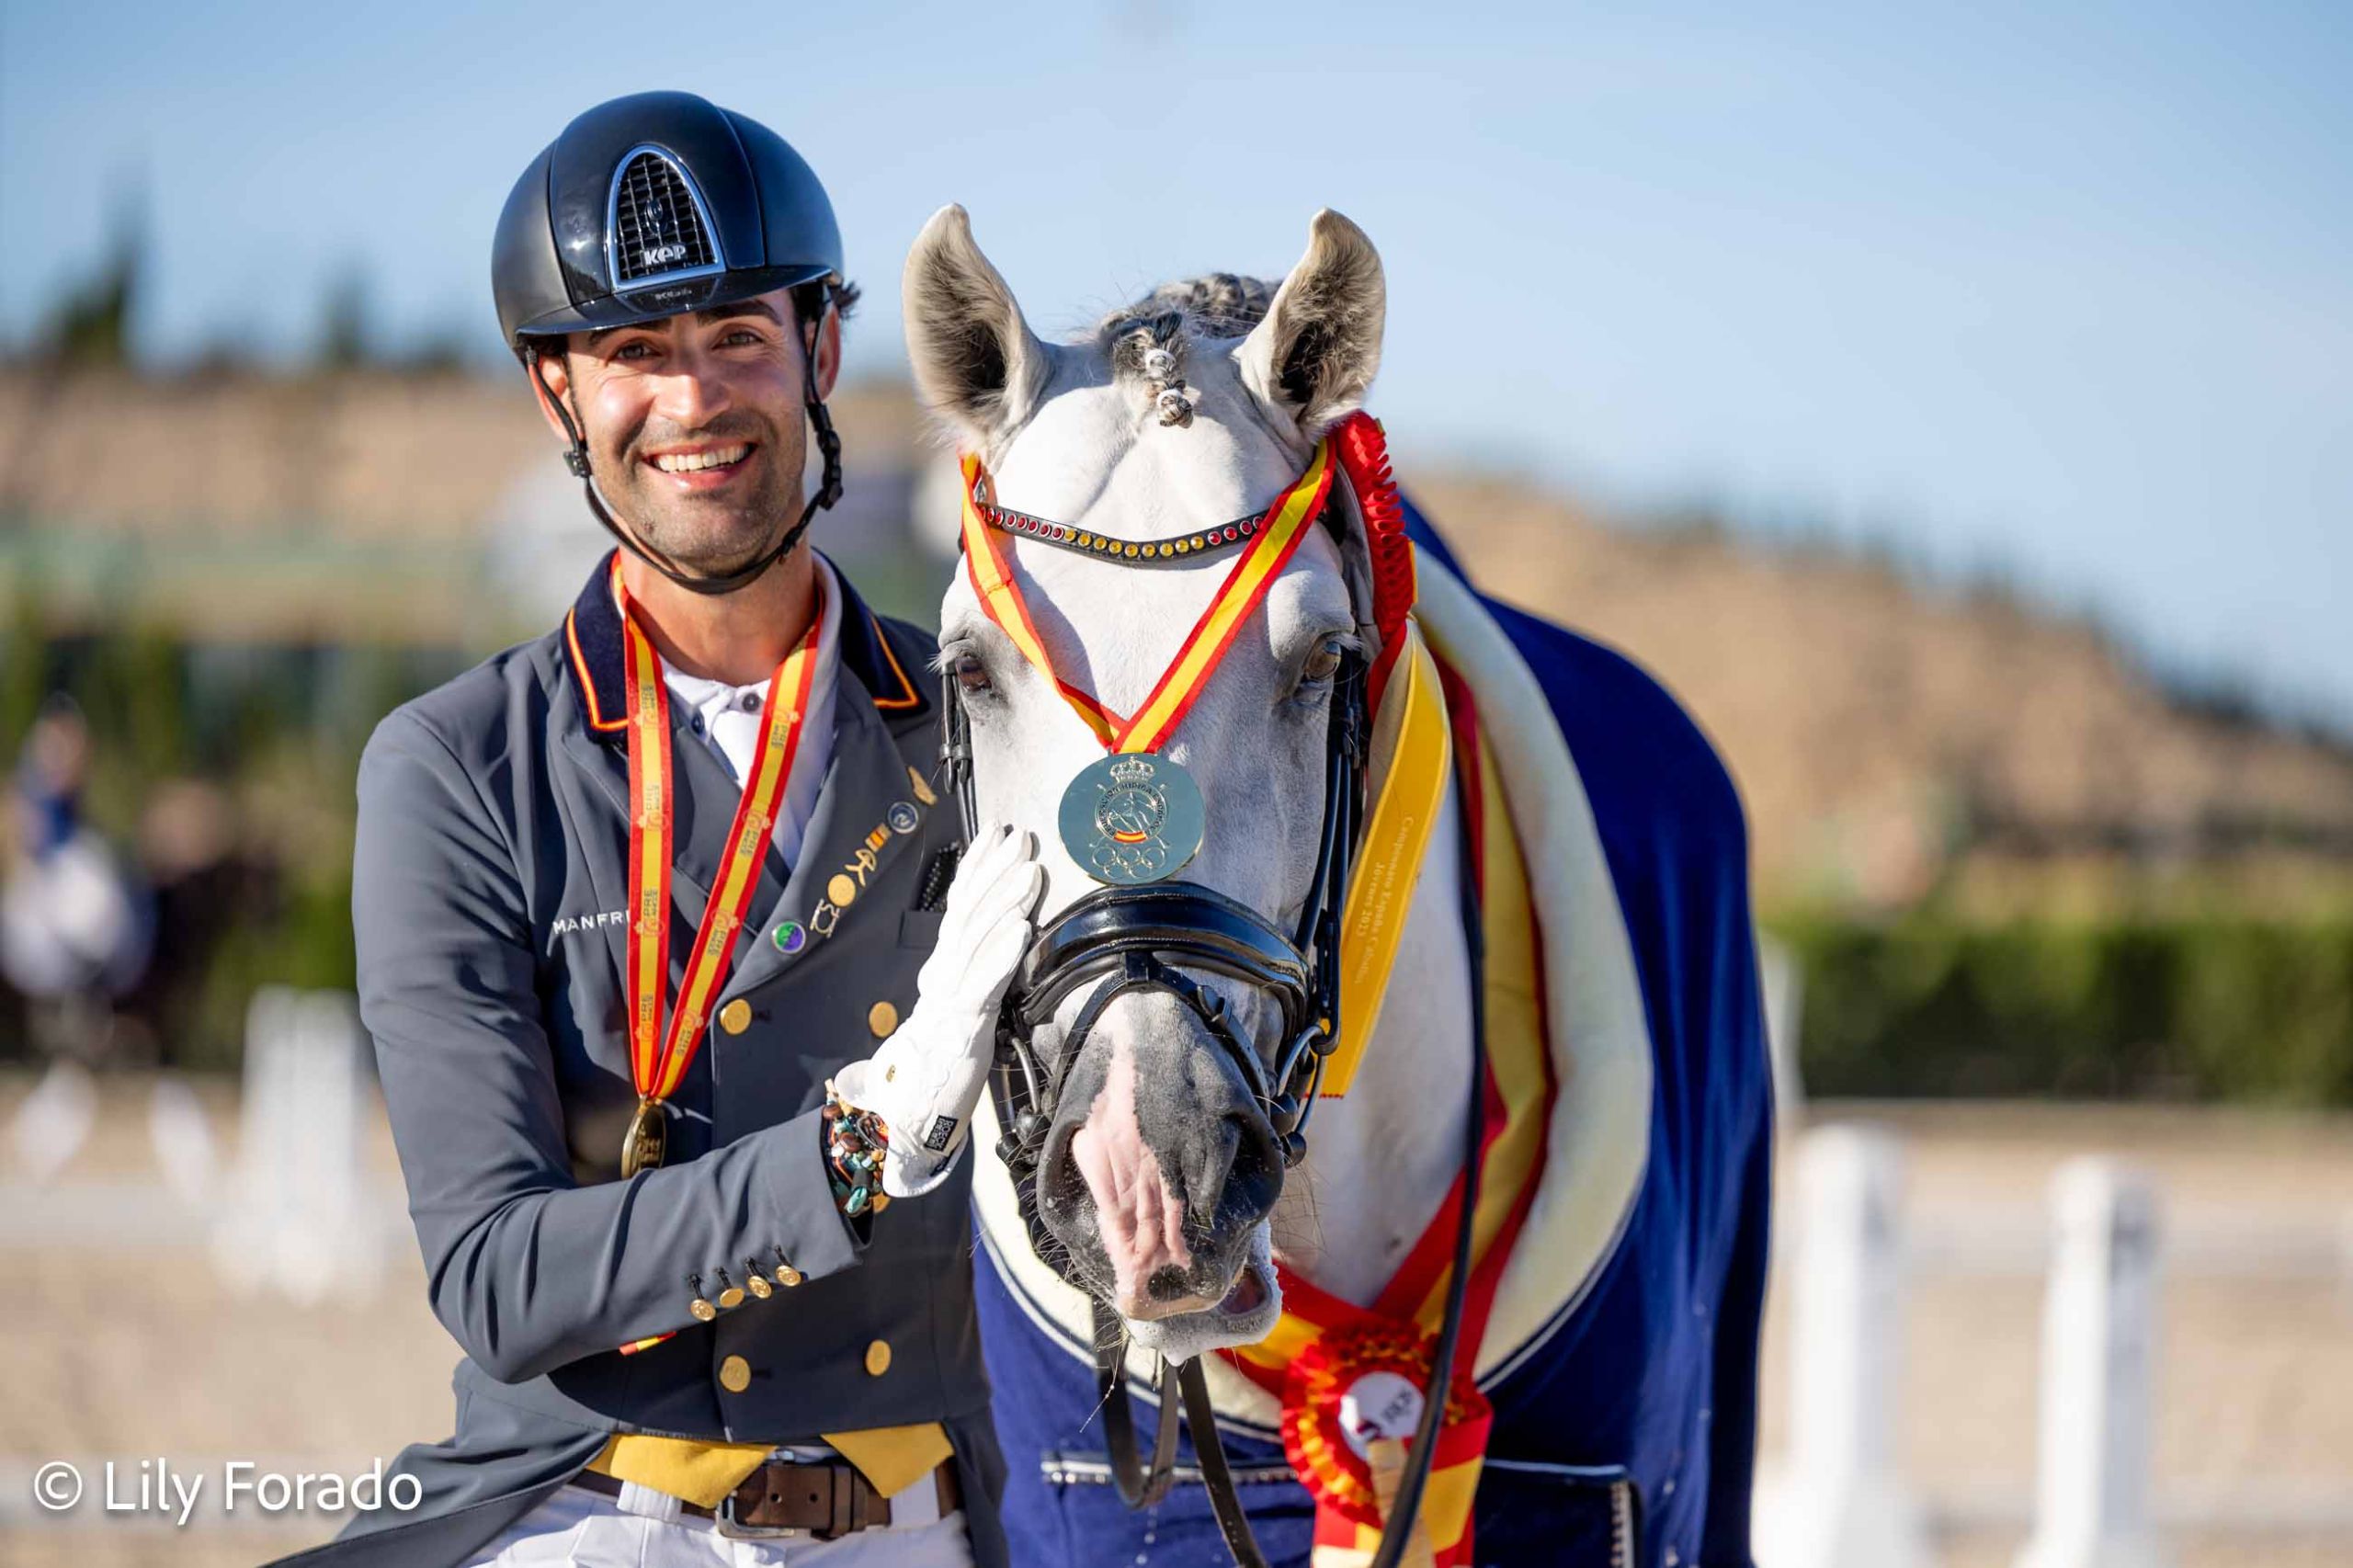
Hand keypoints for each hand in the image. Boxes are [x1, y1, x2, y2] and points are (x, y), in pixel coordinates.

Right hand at [833, 824, 1043, 1196]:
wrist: (908, 1122)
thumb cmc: (932, 1070)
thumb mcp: (951, 1017)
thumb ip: (963, 985)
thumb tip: (976, 954)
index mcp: (942, 972)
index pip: (960, 910)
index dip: (978, 870)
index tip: (998, 835)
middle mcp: (941, 978)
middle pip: (969, 915)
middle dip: (996, 873)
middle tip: (1022, 838)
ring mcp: (949, 1001)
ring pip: (978, 942)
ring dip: (1005, 902)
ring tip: (1030, 870)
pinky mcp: (961, 1029)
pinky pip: (984, 984)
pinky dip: (1002, 954)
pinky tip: (1021, 928)